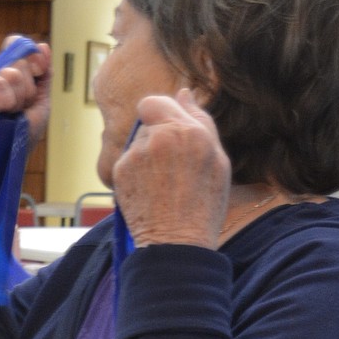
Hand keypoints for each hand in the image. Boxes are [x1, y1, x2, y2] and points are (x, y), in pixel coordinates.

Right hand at [0, 39, 51, 146]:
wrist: (5, 159)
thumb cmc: (20, 137)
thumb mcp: (41, 104)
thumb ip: (44, 75)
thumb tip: (43, 46)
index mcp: (12, 75)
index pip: (17, 45)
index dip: (32, 55)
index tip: (39, 73)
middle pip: (19, 60)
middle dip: (28, 88)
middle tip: (20, 109)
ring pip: (9, 72)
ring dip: (16, 98)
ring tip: (10, 114)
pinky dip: (2, 98)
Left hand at [111, 88, 231, 248]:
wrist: (176, 244)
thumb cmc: (203, 207)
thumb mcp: (218, 162)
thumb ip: (201, 122)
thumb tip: (184, 93)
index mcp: (190, 131)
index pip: (159, 101)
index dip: (162, 115)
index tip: (170, 133)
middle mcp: (161, 136)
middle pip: (146, 118)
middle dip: (156, 133)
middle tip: (170, 164)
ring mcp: (137, 153)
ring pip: (137, 140)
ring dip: (147, 153)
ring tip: (162, 183)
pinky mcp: (121, 171)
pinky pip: (127, 160)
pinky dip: (135, 171)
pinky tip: (149, 191)